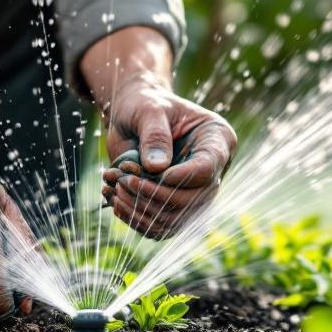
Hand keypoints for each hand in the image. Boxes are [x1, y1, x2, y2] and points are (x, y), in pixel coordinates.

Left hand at [101, 73, 236, 237]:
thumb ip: (155, 135)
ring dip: (141, 210)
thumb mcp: (149, 108)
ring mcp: (193, 191)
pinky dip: (135, 219)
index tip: (156, 173)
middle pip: (192, 201)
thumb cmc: (144, 104)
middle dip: (155, 195)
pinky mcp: (173, 206)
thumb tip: (157, 168)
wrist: (131, 116)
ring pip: (174, 220)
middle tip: (124, 181)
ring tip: (115, 188)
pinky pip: (159, 227)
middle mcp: (211, 170)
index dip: (182, 177)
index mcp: (217, 140)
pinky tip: (114, 201)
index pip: (208, 169)